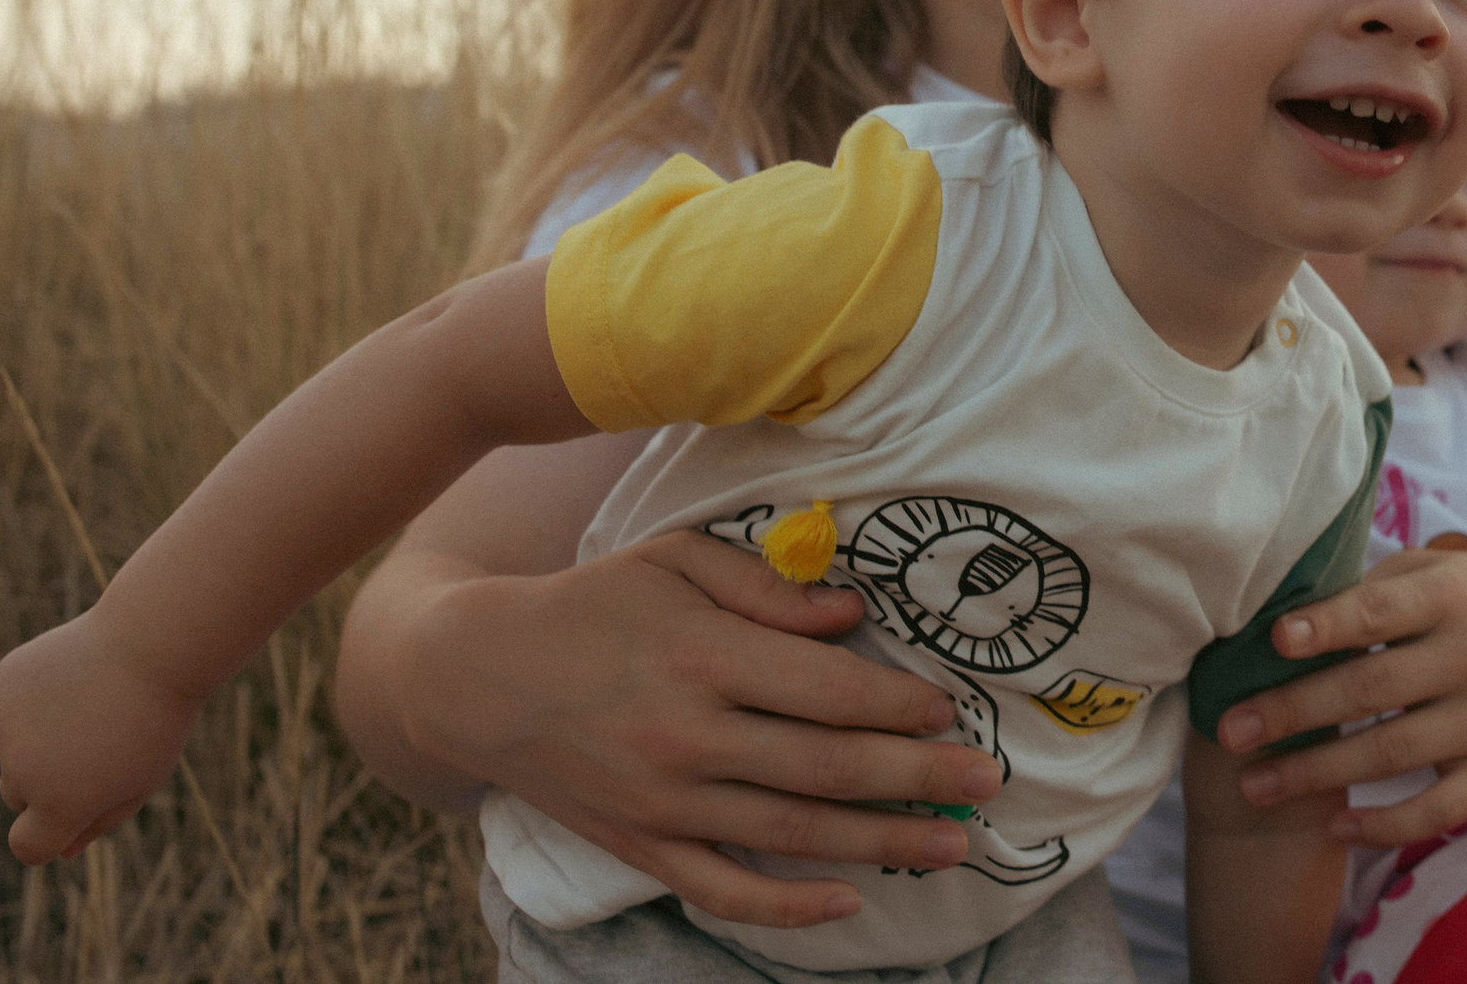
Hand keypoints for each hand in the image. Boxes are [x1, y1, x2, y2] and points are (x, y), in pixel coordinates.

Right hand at [0, 614, 199, 863]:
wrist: (154, 642)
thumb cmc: (158, 717)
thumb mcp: (143, 779)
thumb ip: (98, 822)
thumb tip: (62, 851)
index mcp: (61, 806)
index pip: (28, 846)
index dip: (48, 835)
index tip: (69, 814)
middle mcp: (23, 773)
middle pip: (19, 795)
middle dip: (50, 779)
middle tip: (99, 740)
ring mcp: (4, 729)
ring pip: (9, 749)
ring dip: (37, 736)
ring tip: (90, 703)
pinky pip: (5, 706)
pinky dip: (28, 697)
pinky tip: (69, 677)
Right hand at [393, 531, 1003, 926]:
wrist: (478, 676)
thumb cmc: (595, 603)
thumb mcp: (677, 559)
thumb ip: (768, 584)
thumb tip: (854, 614)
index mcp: (704, 657)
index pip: (827, 690)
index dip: (898, 704)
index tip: (952, 709)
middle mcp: (688, 736)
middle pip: (827, 768)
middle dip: (919, 778)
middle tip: (989, 782)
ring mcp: (664, 802)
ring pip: (793, 833)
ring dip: (881, 842)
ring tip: (953, 844)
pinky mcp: (640, 846)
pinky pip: (722, 889)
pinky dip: (785, 906)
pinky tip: (845, 902)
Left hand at [1208, 541, 1466, 846]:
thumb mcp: (1448, 567)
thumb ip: (1379, 589)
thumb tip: (1291, 620)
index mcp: (1453, 596)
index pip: (1379, 613)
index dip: (1326, 626)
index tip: (1276, 641)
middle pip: (1371, 688)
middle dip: (1293, 712)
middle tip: (1231, 729)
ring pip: (1393, 753)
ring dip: (1318, 772)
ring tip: (1258, 784)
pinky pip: (1440, 807)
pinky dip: (1387, 823)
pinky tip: (1338, 824)